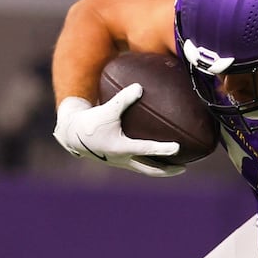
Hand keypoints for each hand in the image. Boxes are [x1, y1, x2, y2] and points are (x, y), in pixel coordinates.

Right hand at [53, 87, 183, 176]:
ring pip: (146, 170)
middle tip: (184, 168)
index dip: (162, 149)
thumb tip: (140, 87)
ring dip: (162, 169)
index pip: (146, 149)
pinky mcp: (120, 161)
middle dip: (168, 170)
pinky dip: (152, 163)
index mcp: (121, 147)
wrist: (73, 136)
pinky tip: (161, 158)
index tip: (178, 147)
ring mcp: (122, 162)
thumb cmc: (90, 121)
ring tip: (178, 167)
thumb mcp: (106, 109)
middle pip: (150, 169)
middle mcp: (123, 159)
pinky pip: (140, 165)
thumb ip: (123, 99)